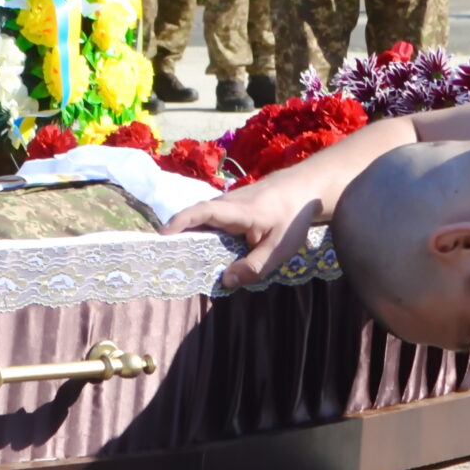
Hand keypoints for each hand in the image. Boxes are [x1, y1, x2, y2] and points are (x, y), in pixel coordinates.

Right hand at [166, 178, 323, 289]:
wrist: (307, 187)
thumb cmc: (294, 216)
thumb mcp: (279, 248)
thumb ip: (254, 266)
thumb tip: (225, 281)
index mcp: (238, 211)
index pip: (202, 212)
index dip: (180, 222)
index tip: (163, 236)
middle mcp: (228, 202)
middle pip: (197, 217)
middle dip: (178, 234)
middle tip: (164, 257)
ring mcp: (230, 201)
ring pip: (205, 218)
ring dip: (192, 234)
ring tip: (180, 257)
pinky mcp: (234, 205)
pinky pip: (213, 218)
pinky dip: (204, 232)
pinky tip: (206, 249)